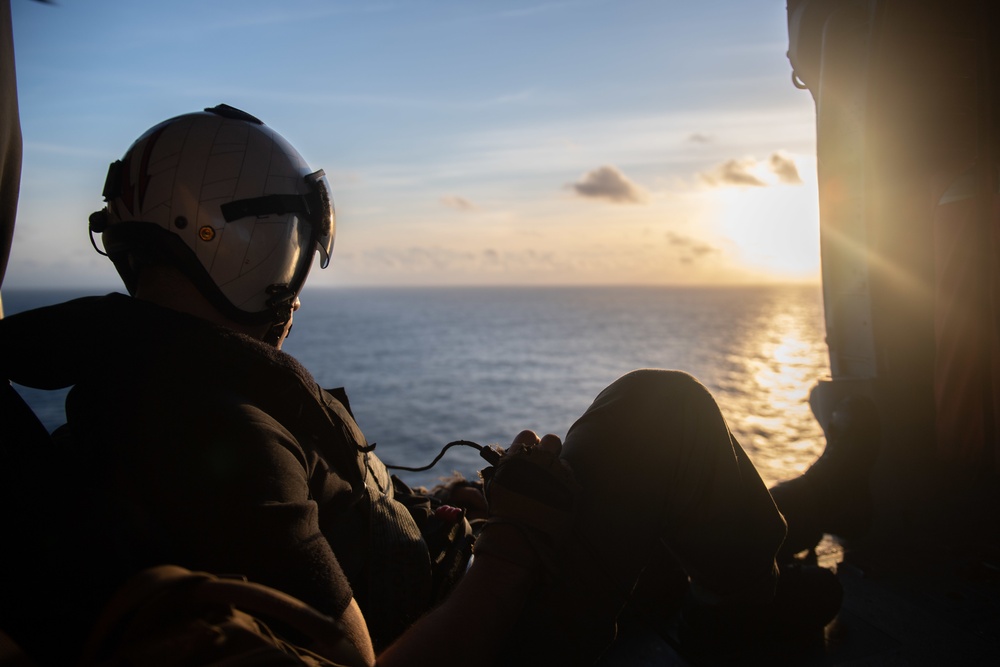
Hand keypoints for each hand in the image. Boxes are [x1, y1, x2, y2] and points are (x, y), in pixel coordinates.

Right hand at [473, 429, 579, 572]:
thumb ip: (506, 466)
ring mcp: (556, 473)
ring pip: (563, 459)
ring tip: (552, 484)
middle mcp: (538, 460)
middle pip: (551, 440)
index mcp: (517, 457)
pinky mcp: (571, 487)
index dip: (530, 443)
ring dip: (558, 469)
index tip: (532, 451)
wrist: (518, 537)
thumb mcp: (496, 484)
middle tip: (546, 463)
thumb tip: (513, 456)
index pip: (527, 435)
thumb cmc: (502, 513)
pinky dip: (567, 484)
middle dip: (549, 449)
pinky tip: (559, 497)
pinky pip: (572, 477)